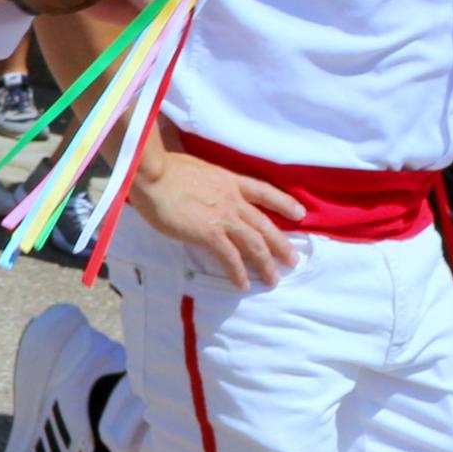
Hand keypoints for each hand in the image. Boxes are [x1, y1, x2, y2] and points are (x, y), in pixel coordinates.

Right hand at [128, 149, 305, 290]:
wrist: (152, 174)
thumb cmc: (164, 168)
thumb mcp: (196, 169)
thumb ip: (206, 182)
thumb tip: (202, 189)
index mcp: (228, 181)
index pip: (263, 191)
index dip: (283, 203)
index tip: (299, 213)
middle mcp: (232, 199)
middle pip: (265, 224)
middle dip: (281, 244)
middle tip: (292, 260)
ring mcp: (224, 217)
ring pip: (255, 244)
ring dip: (266, 263)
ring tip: (273, 279)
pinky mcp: (210, 234)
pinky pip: (230, 258)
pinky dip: (239, 273)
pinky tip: (243, 284)